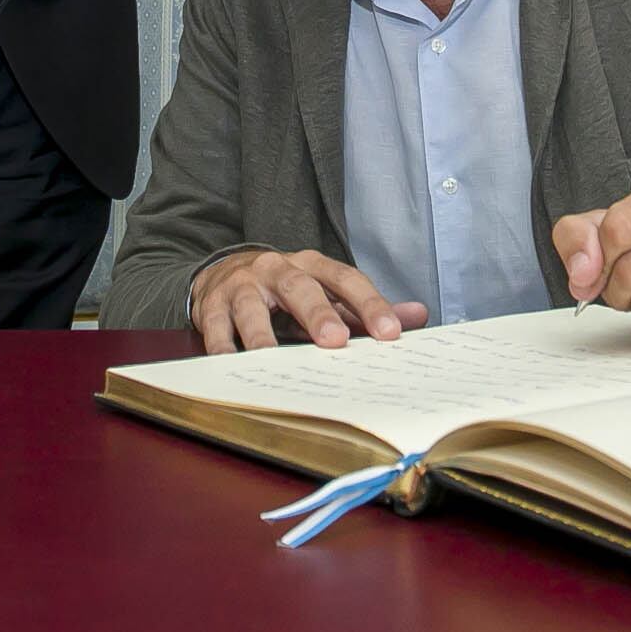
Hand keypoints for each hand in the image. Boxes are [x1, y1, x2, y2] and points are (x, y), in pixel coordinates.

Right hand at [189, 248, 429, 353]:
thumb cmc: (284, 290)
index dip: (369, 305)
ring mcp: (242, 286)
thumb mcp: (326, 292)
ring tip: (271, 358)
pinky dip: (221, 347)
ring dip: (262, 333)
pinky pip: (214, 327)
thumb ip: (366, 307)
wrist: (223, 274)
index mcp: (311, 265)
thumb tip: (418, 316)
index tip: (391, 334)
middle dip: (318, 314)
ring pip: (252, 307)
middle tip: (335, 341)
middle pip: (299, 288)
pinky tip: (229, 366)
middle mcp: (276, 269)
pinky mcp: (212, 306)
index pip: (346, 279)